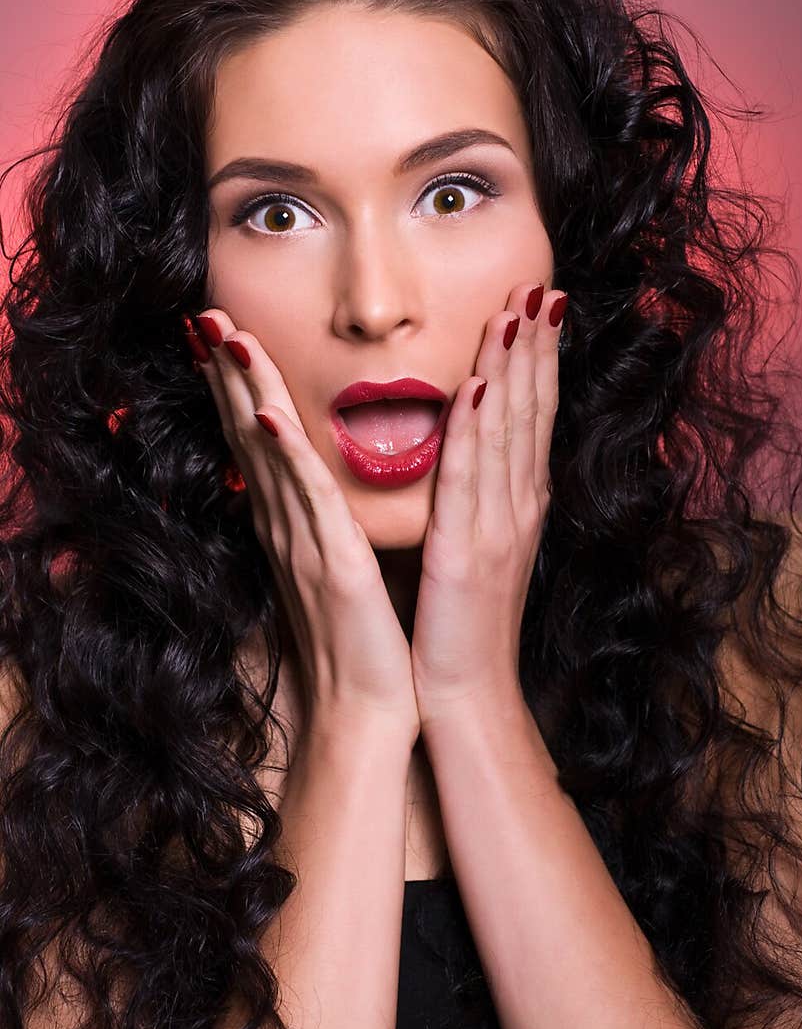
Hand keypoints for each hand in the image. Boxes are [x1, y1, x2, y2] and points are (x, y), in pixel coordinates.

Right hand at [188, 310, 419, 747]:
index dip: (238, 387)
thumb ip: (320, 526)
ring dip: (245, 392)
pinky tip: (267, 415)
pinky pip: (305, 500)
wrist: (369, 713)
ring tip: (225, 337)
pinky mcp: (331, 566)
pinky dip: (285, 455)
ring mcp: (304, 544)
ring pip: (269, 453)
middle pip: (249, 434)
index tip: (223, 336)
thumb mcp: (334, 571)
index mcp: (294, 526)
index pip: (259, 442)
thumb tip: (313, 489)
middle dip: (228, 373)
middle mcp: (288, 527)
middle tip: (206, 314)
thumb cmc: (359, 645)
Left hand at [410, 281, 564, 721]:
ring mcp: (498, 525)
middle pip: (530, 408)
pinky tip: (479, 385)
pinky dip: (477, 428)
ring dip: (512, 366)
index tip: (536, 302)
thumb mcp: (477, 547)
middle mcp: (518, 504)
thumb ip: (479, 496)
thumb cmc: (463, 624)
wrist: (467, 694)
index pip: (532, 414)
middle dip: (533, 343)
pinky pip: (471, 477)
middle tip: (536, 283)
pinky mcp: (466, 550)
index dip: (537, 356)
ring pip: (508, 429)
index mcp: (519, 503)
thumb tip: (469, 447)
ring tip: (516, 309)